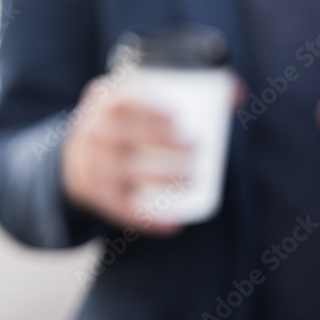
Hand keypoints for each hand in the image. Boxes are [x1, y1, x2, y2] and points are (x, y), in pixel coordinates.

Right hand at [61, 78, 191, 234]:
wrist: (83, 157)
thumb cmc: (129, 126)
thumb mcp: (142, 104)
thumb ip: (188, 95)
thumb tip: (236, 97)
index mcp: (104, 101)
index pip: (118, 98)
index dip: (145, 107)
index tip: (176, 117)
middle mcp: (90, 129)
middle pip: (117, 132)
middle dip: (156, 140)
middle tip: (194, 149)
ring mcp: (86, 161)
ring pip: (115, 168)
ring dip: (154, 175)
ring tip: (188, 179)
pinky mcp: (91, 191)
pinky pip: (115, 205)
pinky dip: (143, 217)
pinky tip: (171, 224)